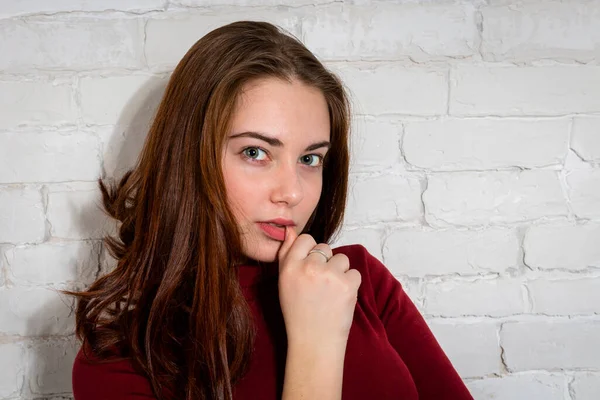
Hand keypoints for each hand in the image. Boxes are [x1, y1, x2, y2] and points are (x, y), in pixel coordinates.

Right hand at [277, 226, 361, 351]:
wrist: (314, 341)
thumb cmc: (297, 312)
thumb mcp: (284, 282)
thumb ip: (286, 254)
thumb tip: (290, 230)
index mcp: (290, 266)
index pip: (306, 239)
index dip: (310, 252)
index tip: (310, 267)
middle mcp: (309, 267)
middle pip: (325, 248)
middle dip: (325, 262)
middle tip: (319, 285)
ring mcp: (330, 275)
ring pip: (342, 259)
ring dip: (340, 272)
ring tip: (330, 292)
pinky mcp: (348, 285)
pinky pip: (354, 272)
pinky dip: (351, 284)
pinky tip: (340, 297)